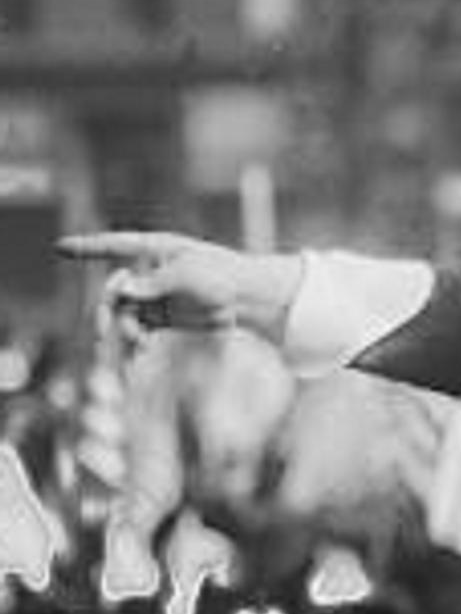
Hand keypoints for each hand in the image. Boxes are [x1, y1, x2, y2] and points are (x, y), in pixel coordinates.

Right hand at [56, 231, 299, 344]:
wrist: (248, 299)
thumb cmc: (222, 275)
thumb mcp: (188, 275)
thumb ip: (154, 283)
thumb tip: (122, 292)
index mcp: (157, 250)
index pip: (116, 246)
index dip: (88, 248)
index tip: (60, 247)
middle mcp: (150, 272)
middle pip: (115, 291)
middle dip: (106, 310)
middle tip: (101, 331)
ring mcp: (154, 295)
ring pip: (123, 316)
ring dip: (123, 333)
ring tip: (139, 346)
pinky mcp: (161, 318)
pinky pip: (138, 333)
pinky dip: (133, 348)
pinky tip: (132, 367)